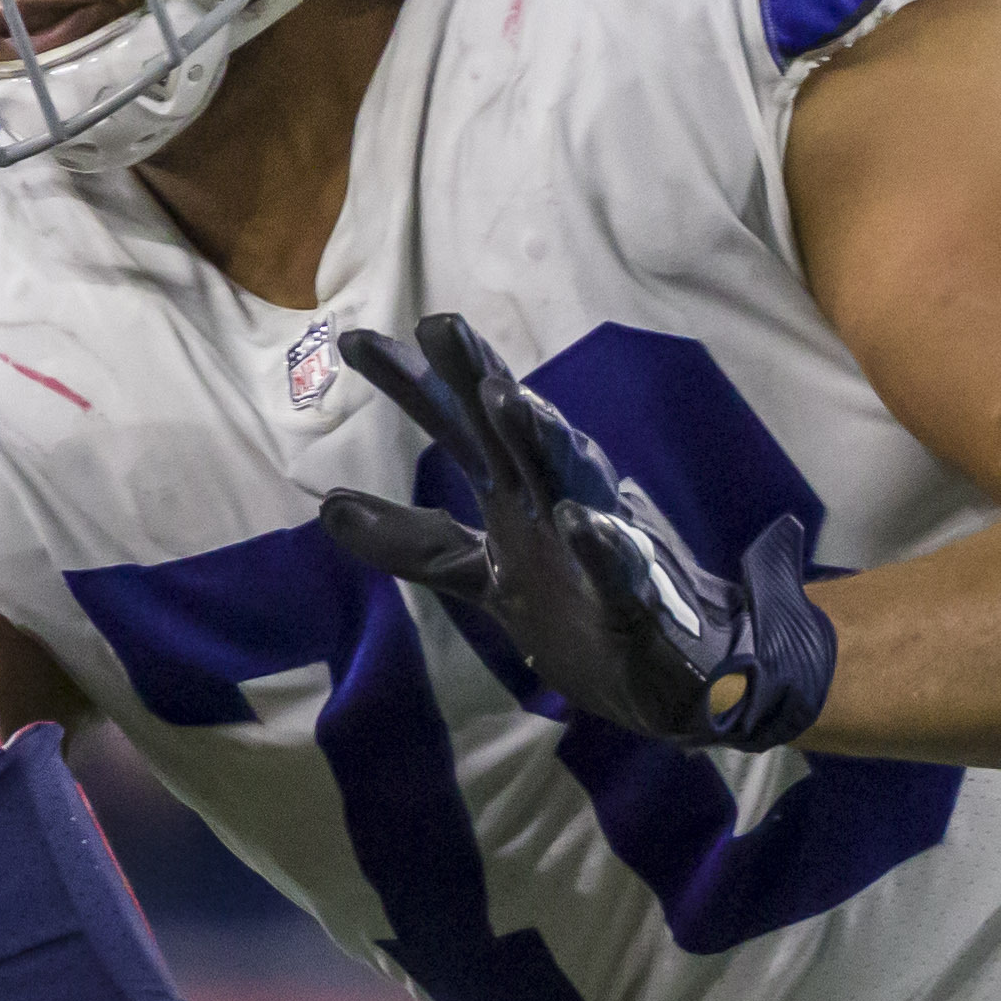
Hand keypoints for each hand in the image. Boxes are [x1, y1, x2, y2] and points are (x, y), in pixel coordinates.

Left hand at [313, 314, 839, 753]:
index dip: (413, 385)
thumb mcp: (483, 574)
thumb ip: (414, 541)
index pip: (460, 427)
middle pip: (512, 430)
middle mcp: (557, 500)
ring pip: (571, 480)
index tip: (351, 340)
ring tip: (508, 401)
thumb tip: (326, 508)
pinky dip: (600, 546)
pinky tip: (578, 521)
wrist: (674, 675)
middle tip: (438, 324)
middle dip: (479, 377)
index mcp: (518, 494)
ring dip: (542, 440)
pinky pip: (618, 569)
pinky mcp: (635, 599)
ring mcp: (600, 543)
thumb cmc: (582, 609)